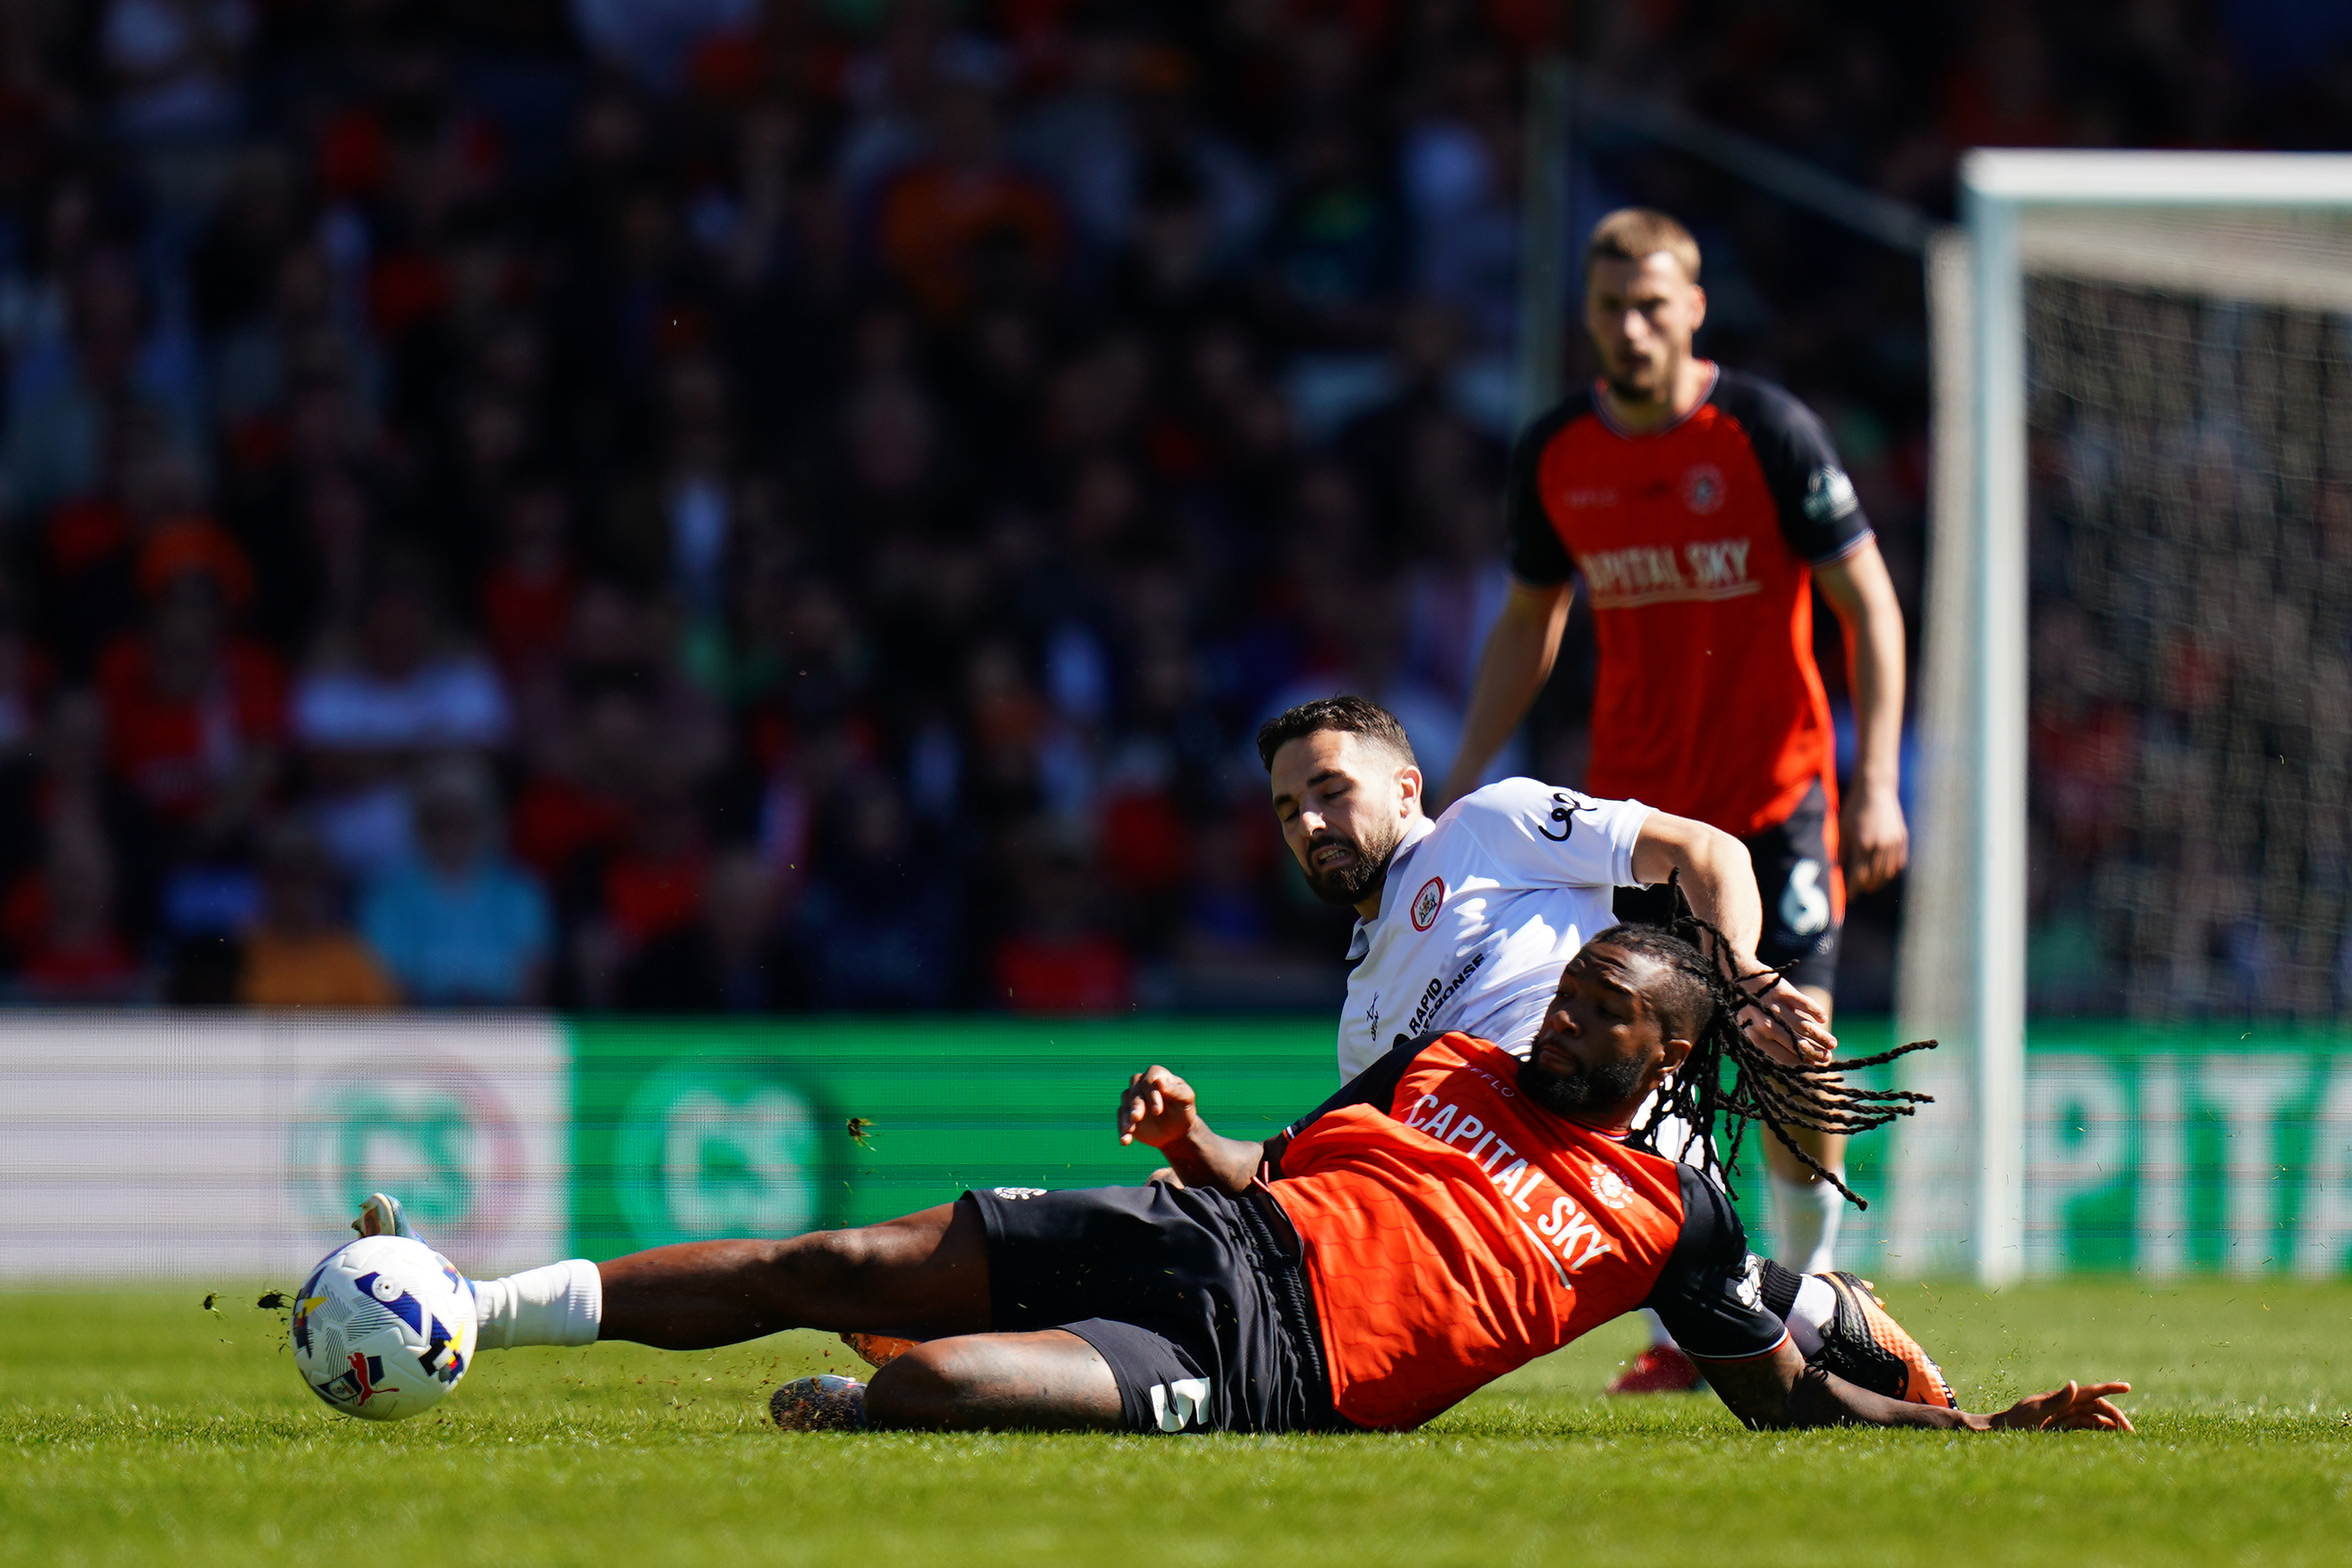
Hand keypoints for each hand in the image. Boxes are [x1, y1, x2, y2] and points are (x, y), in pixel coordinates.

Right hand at [1117, 1066, 1200, 1151]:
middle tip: (1137, 1117)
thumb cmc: (1183, 1110)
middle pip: (1134, 1090)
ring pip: (1125, 1105)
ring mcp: (1132, 1099)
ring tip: (1129, 1130)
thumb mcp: (1186, 1100)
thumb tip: (1159, 1082)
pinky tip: (1125, 1141)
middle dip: (1135, 1104)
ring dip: (1126, 1117)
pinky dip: (1122, 1130)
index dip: (1151, 1093)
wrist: (1176, 1131)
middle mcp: (1142, 1084)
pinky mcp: (1126, 1115)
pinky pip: (1121, 1120)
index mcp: (1158, 1076)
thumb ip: (1175, 1091)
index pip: (1150, 1079)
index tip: (1157, 1110)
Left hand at [1733, 965, 1836, 1064]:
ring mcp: (1774, 1006)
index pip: (1783, 1057)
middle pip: (1797, 1044)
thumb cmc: (1747, 1008)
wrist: (1738, 975)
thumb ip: (1770, 1045)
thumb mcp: (1750, 1028)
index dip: (1802, 1063)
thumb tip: (1801, 1062)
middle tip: (1828, 1057)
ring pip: (1804, 1026)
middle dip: (1815, 1053)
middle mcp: (1764, 1023)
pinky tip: (1823, 1019)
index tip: (1815, 1066)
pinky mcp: (1783, 991)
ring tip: (1833, 1043)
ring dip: (1821, 1036)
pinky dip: (1816, 1012)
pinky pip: (1805, 1004)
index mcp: (1754, 1037)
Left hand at [1841, 782, 1908, 894]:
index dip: (1853, 890)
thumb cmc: (1854, 807)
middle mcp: (1880, 847)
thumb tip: (1836, 870)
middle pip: (1874, 878)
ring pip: (1888, 873)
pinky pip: (1898, 863)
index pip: (1859, 877)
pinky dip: (1891, 872)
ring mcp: (1894, 843)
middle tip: (1857, 891)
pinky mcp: (1902, 839)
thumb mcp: (1842, 829)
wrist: (1876, 789)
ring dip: (1878, 882)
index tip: (1849, 897)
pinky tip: (1883, 874)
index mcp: (1863, 845)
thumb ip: (1840, 851)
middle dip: (1864, 888)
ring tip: (1869, 886)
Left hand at [1981, 1381, 2134, 1432]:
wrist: (1999, 1432)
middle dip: (2114, 1414)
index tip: (2127, 1387)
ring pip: (2093, 1416)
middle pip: (2096, 1405)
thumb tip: (2073, 1383)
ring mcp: (2063, 1415)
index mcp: (2060, 1397)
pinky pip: (2084, 1426)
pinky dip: (2098, 1429)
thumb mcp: (2035, 1411)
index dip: (2109, 1388)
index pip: (2089, 1391)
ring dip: (2109, 1423)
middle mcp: (2064, 1404)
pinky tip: (2109, 1437)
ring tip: (2125, 1435)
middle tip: (2129, 1430)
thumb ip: (2056, 1400)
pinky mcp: (2060, 1426)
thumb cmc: (2015, 1421)